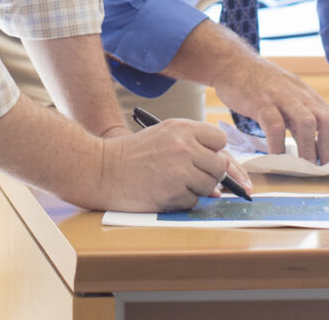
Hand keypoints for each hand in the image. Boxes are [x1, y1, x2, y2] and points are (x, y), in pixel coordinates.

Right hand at [94, 118, 246, 211]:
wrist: (103, 170)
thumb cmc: (132, 154)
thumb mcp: (163, 136)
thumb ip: (193, 145)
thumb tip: (225, 168)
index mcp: (182, 128)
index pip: (220, 140)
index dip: (214, 151)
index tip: (204, 158)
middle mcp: (184, 146)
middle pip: (219, 166)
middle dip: (208, 174)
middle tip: (188, 175)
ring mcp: (180, 170)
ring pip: (210, 186)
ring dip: (196, 189)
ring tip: (173, 183)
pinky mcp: (175, 192)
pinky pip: (194, 201)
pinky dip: (182, 201)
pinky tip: (164, 192)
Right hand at [213, 57, 328, 164]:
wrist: (233, 61)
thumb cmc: (261, 84)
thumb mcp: (289, 96)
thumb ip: (302, 115)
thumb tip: (316, 143)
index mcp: (310, 99)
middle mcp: (301, 97)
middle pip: (328, 121)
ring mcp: (281, 98)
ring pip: (305, 123)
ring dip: (309, 148)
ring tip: (308, 168)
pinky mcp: (261, 101)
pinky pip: (274, 124)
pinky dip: (278, 143)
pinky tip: (277, 158)